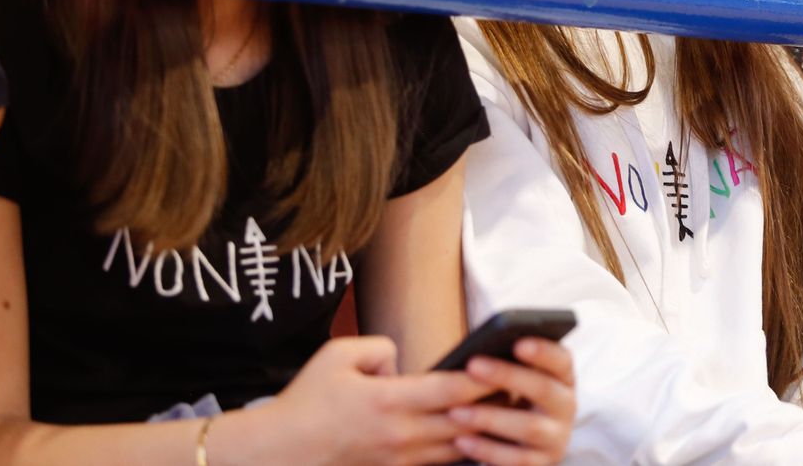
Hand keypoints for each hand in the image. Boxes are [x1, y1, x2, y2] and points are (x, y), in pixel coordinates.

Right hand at [262, 335, 494, 464]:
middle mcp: (400, 434)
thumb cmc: (306, 400)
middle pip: (465, 420)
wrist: (277, 453)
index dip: (487, 378)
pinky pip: (439, 463)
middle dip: (497, 404)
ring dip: (486, 429)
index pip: (454, 390)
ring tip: (511, 410)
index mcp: (389, 400)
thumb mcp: (339, 355)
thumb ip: (381, 348)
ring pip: (458, 446)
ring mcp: (399, 460)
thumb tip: (405, 363)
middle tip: (525, 385)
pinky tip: (479, 437)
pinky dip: (462, 450)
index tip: (509, 364)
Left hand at [448, 338, 576, 465]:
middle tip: (472, 365)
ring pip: (530, 427)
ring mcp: (557, 438)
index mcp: (563, 378)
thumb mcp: (513, 380)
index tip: (517, 343)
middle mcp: (566, 407)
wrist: (512, 442)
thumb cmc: (505, 398)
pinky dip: (487, 450)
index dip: (543, 351)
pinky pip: (516, 460)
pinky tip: (461, 441)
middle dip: (507, 376)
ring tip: (455, 411)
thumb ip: (508, 364)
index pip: (562, 360)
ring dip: (491, 418)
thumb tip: (481, 355)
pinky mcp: (542, 464)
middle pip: (544, 389)